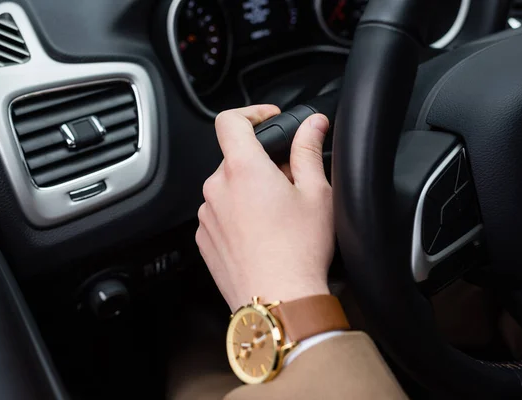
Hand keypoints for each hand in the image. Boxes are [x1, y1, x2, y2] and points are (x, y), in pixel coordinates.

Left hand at [196, 105, 334, 310]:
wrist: (278, 301)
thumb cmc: (299, 252)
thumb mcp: (317, 194)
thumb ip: (309, 150)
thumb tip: (313, 124)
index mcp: (243, 169)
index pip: (230, 120)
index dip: (251, 113)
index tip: (268, 121)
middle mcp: (217, 188)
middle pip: (235, 158)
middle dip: (261, 164)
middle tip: (289, 184)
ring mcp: (207, 215)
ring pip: (228, 188)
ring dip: (249, 191)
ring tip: (277, 216)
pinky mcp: (204, 238)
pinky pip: (220, 213)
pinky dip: (237, 215)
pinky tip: (261, 235)